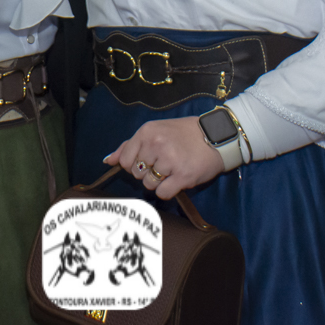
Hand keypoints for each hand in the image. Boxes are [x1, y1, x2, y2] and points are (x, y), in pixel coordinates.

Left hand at [103, 116, 224, 199]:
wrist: (216, 136)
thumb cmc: (183, 134)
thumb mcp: (154, 131)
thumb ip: (129, 146)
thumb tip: (108, 161)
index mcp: (146, 132)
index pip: (125, 160)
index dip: (134, 165)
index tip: (148, 161)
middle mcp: (156, 145)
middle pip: (137, 174)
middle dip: (148, 173)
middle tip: (164, 163)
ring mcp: (169, 160)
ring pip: (149, 185)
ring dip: (159, 182)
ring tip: (173, 170)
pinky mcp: (183, 176)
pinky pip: (163, 193)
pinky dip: (169, 191)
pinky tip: (177, 179)